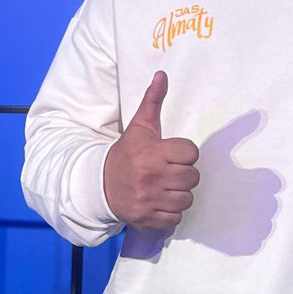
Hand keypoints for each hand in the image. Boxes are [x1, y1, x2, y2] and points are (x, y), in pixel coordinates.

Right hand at [103, 71, 199, 231]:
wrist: (100, 185)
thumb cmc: (126, 154)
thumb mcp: (139, 127)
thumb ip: (152, 101)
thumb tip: (162, 75)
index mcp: (152, 153)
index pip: (191, 153)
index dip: (185, 153)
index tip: (173, 154)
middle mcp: (152, 177)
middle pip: (192, 177)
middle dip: (184, 174)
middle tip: (170, 171)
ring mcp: (150, 200)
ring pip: (187, 198)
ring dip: (180, 194)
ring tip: (167, 187)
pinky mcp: (147, 218)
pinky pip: (176, 218)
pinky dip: (172, 212)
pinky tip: (161, 202)